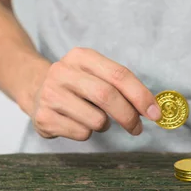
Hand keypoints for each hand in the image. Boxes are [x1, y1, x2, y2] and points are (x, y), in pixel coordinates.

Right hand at [30, 47, 161, 140]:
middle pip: (106, 96)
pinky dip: (87, 133)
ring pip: (95, 119)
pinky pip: (81, 133)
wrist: (35, 88)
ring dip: (104, 125)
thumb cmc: (77, 84)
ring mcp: (50, 94)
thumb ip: (122, 87)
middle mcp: (62, 71)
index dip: (141, 95)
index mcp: (81, 56)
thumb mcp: (96, 74)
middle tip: (137, 128)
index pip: (118, 74)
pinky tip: (77, 122)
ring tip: (94, 117)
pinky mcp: (43, 117)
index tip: (156, 113)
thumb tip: (152, 107)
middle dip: (128, 116)